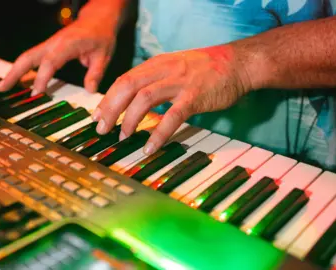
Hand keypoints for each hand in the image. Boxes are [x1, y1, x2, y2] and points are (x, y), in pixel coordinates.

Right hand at [0, 5, 119, 94]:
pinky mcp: (48, 48)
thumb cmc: (100, 35)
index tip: (36, 92)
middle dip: (14, 73)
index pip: (50, 62)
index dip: (42, 77)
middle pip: (28, 57)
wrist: (97, 19)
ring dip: (13, 71)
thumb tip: (90, 91)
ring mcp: (49, 45)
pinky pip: (31, 58)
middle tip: (2, 88)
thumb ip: (96, 73)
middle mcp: (54, 43)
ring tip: (2, 87)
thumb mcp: (104, 55)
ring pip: (26, 57)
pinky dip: (21, 69)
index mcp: (67, 44)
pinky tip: (15, 80)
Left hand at [91, 44, 254, 154]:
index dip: (107, 99)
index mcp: (156, 64)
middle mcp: (164, 70)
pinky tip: (149, 148)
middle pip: (127, 86)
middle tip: (102, 129)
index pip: (124, 80)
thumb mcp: (175, 67)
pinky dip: (158, 134)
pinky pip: (172, 117)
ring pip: (144, 99)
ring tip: (123, 137)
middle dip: (110, 109)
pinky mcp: (195, 97)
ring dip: (129, 120)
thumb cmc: (206, 69)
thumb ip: (155, 80)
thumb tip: (134, 100)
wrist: (238, 63)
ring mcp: (179, 82)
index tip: (97, 115)